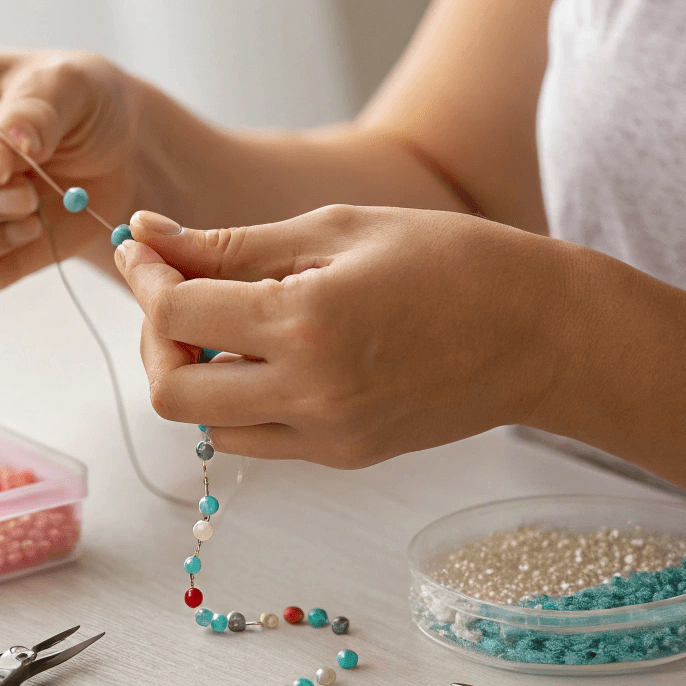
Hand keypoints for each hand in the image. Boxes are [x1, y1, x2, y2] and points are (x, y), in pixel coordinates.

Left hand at [114, 205, 581, 465]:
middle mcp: (308, 394)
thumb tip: (146, 235)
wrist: (543, 333)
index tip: (142, 248)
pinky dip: (238, 400)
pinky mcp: (343, 457)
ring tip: (232, 326)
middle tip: (178, 294)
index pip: (173, 317)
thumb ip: (230, 245)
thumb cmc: (449, 260)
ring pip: (205, 426)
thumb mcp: (335, 228)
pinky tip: (270, 356)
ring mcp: (326, 437)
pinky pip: (256, 439)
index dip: (143, 277)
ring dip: (193, 375)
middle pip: (169, 393)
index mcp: (305, 323)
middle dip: (154, 340)